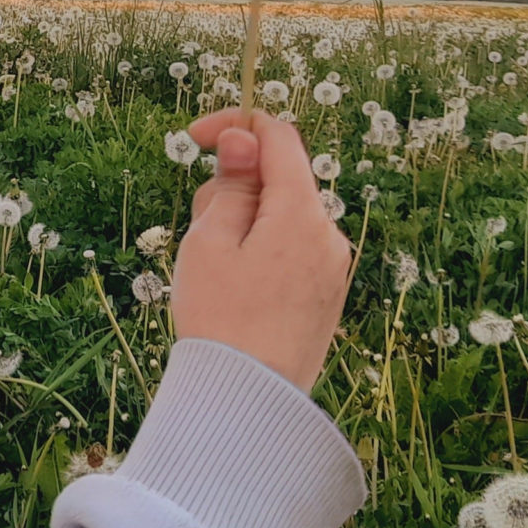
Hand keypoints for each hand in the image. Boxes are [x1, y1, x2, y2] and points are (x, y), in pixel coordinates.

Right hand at [167, 108, 353, 392]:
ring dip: (246, 220)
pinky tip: (237, 289)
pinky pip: (294, 250)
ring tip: (214, 269)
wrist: (249, 402)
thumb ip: (231, 183)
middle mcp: (329, 235)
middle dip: (234, 185)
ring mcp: (333, 268)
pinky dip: (263, 249)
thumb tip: (245, 139)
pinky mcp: (328, 295)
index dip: (235, 125)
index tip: (193, 137)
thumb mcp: (210, 240)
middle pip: (280, 178)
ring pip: (284, 216)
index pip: (277, 137)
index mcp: (302, 214)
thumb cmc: (221, 320)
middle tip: (198, 227)